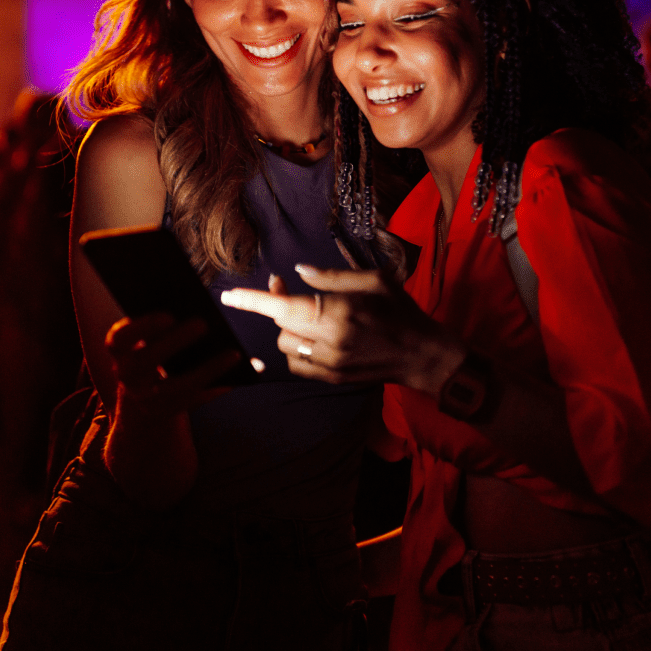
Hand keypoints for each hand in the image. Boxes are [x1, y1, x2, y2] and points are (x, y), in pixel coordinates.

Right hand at [104, 312, 241, 423]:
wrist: (140, 402)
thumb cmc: (149, 356)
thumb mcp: (144, 341)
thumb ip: (158, 327)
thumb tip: (193, 303)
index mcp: (119, 351)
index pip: (119, 339)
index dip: (142, 327)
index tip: (169, 315)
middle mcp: (127, 375)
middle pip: (145, 362)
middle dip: (173, 342)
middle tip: (202, 324)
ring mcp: (145, 397)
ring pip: (174, 387)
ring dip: (205, 370)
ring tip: (233, 354)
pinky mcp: (166, 411)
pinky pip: (193, 401)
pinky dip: (215, 389)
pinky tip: (235, 377)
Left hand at [220, 265, 464, 395]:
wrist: (421, 355)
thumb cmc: (400, 311)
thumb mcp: (374, 280)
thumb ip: (331, 276)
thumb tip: (296, 271)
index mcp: (340, 312)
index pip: (284, 306)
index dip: (253, 300)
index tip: (228, 296)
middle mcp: (331, 340)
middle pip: (280, 325)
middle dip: (278, 305)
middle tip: (286, 288)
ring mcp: (330, 364)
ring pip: (286, 345)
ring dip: (290, 328)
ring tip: (310, 314)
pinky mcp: (332, 378)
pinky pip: (296, 364)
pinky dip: (297, 348)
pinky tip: (315, 336)